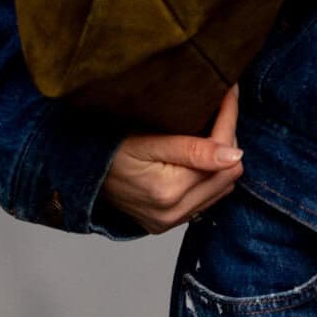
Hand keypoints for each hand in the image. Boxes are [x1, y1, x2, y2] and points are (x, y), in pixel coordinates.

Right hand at [98, 82, 243, 235]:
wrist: (82, 175)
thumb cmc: (108, 151)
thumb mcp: (145, 142)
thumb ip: (191, 148)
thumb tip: (234, 154)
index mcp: (169, 192)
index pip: (222, 154)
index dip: (228, 120)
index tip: (229, 93)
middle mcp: (173, 213)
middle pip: (229, 174)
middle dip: (228, 139)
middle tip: (221, 109)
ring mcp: (171, 221)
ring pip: (223, 188)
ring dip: (222, 160)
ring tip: (211, 132)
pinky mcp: (169, 223)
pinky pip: (207, 200)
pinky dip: (210, 177)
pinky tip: (202, 158)